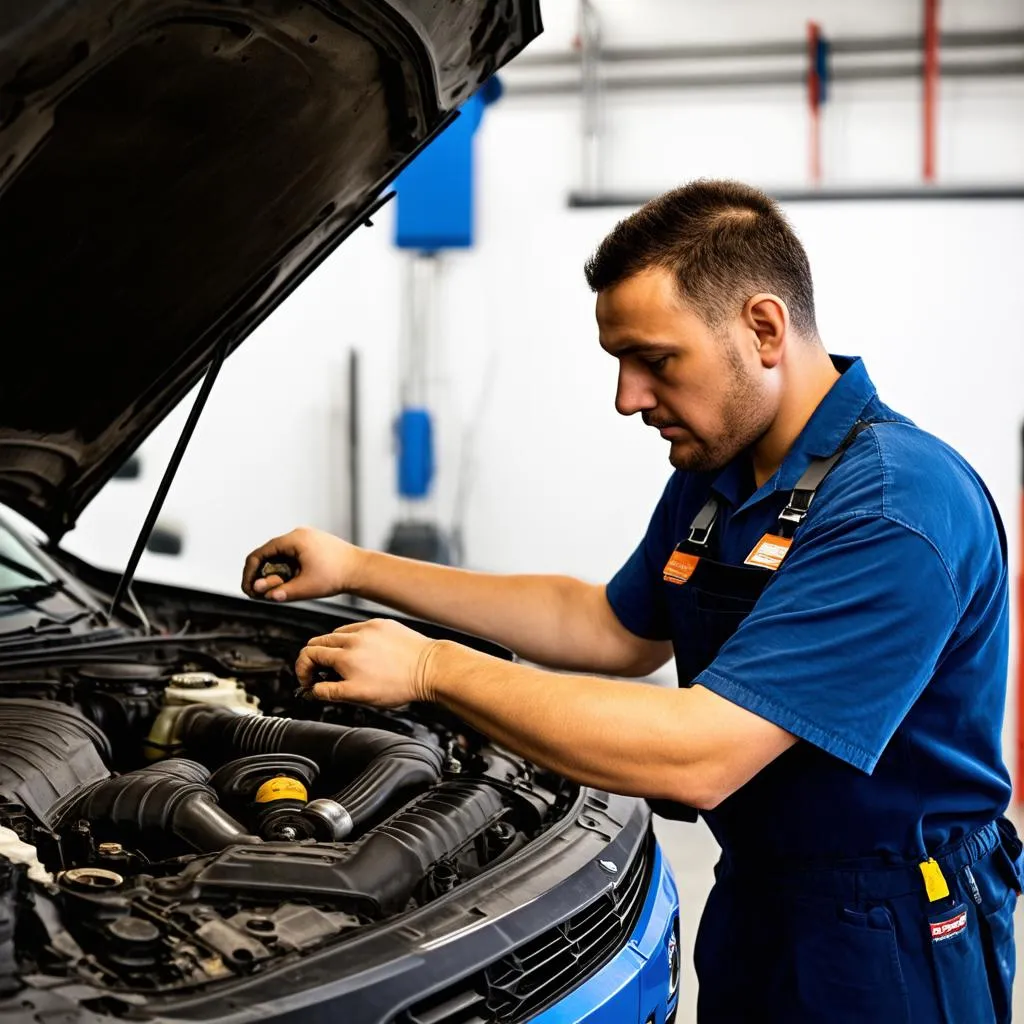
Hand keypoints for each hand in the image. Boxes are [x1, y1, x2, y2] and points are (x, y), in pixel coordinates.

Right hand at [241, 527, 365, 602]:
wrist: (362, 570)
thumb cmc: (336, 577)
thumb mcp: (306, 587)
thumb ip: (282, 591)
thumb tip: (262, 594)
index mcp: (293, 539)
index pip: (259, 554)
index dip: (249, 574)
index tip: (249, 591)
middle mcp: (298, 535)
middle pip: (268, 554)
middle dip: (261, 575)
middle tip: (259, 595)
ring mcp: (306, 539)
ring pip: (279, 556)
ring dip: (274, 574)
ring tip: (276, 591)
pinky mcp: (312, 545)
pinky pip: (291, 556)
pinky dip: (285, 570)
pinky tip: (288, 584)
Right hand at [295, 619, 443, 705]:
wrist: (431, 668)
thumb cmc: (401, 684)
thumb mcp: (360, 696)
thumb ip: (330, 692)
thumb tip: (313, 690)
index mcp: (345, 656)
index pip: (308, 654)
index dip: (303, 669)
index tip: (309, 679)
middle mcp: (354, 637)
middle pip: (319, 641)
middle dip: (314, 658)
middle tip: (322, 673)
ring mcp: (368, 628)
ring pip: (337, 633)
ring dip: (333, 648)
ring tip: (344, 665)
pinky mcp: (382, 624)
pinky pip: (357, 628)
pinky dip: (352, 639)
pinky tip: (362, 653)